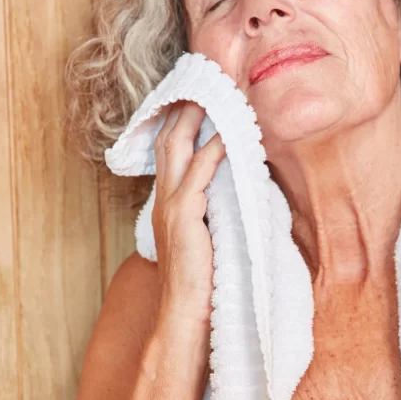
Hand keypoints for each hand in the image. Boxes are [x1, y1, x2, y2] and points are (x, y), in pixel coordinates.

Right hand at [153, 101, 225, 323]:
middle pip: (168, 139)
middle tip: (202, 84)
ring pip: (177, 148)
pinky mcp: (184, 215)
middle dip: (184, 109)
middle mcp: (164, 198)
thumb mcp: (206, 235)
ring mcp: (171, 205)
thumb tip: (236, 183)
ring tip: (214, 95)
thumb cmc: (202, 280)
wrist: (186, 315)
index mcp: (168, 202)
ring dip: (196, 118)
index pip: (169, 152)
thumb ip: (212, 208)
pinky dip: (214, 149)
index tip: (195, 99)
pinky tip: (228, 134)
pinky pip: (199, 172)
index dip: (180, 123)